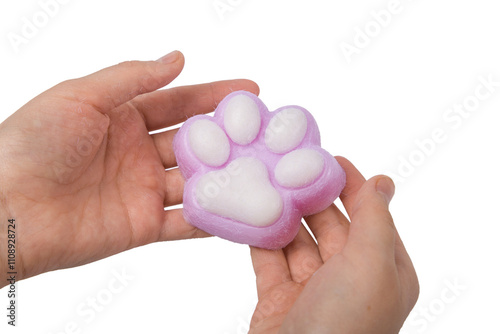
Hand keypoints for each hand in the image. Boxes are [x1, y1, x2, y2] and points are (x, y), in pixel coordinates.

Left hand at [0, 51, 258, 285]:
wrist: (6, 208)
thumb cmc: (33, 143)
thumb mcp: (82, 96)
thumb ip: (132, 78)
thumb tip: (178, 58)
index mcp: (123, 118)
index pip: (178, 103)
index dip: (214, 96)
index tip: (250, 91)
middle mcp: (137, 153)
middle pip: (194, 143)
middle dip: (229, 138)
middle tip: (265, 133)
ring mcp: (143, 190)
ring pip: (195, 182)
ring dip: (227, 177)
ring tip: (263, 170)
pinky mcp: (143, 226)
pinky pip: (185, 223)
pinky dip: (212, 219)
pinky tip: (242, 210)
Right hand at [249, 157, 418, 333]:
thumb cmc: (345, 323)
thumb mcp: (372, 263)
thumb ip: (374, 219)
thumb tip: (382, 181)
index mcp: (382, 272)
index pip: (370, 217)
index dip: (353, 186)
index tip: (330, 157)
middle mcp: (349, 279)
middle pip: (331, 224)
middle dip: (312, 195)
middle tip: (290, 163)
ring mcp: (311, 289)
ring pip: (297, 239)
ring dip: (283, 212)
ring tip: (266, 180)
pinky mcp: (277, 297)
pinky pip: (268, 257)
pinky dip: (259, 235)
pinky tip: (251, 210)